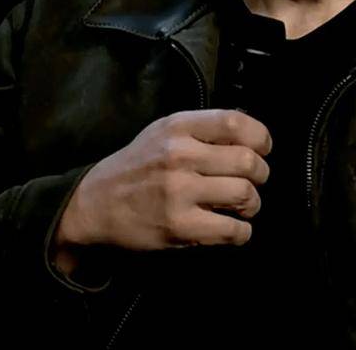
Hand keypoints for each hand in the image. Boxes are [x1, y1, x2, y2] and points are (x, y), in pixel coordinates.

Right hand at [56, 109, 272, 254]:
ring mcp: (179, 192)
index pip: (236, 122)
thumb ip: (201, 129)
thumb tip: (249, 132)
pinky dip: (241, 232)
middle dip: (260, 174)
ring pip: (245, 194)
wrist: (93, 204)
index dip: (260, 137)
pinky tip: (232, 228)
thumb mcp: (162, 132)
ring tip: (242, 207)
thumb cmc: (135, 168)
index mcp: (178, 127)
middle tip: (252, 182)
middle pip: (248, 161)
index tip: (262, 149)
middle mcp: (179, 155)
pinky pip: (233, 230)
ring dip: (252, 204)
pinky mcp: (180, 226)